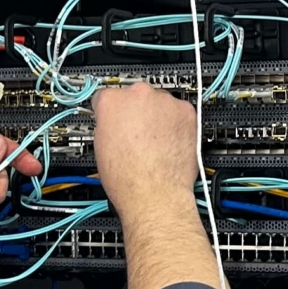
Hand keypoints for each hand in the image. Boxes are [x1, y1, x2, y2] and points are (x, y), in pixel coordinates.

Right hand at [92, 82, 200, 227]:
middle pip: (136, 95)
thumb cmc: (127, 177)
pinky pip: (180, 112)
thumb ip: (108, 124)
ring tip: (156, 141)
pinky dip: (177, 123)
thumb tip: (114, 123)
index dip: (112, 111)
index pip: (107, 95)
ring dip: (159, 116)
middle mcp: (138, 95)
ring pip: (160, 103)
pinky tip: (170, 141)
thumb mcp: (101, 146)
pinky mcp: (186, 112)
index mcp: (112, 102)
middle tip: (138, 134)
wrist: (154, 193)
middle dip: (137, 111)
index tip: (117, 118)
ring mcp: (165, 102)